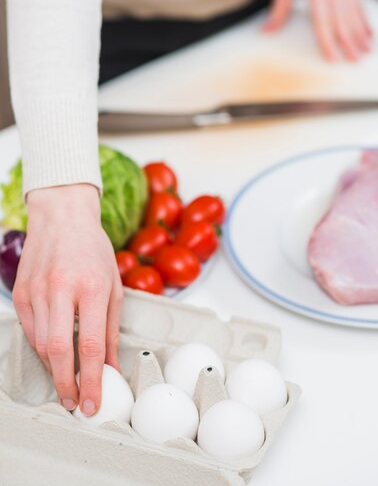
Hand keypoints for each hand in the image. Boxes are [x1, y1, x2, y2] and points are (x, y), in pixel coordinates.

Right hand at [13, 184, 123, 414]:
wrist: (62, 217)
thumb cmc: (93, 249)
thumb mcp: (114, 285)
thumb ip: (111, 329)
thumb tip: (111, 367)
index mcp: (92, 286)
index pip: (90, 345)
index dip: (92, 380)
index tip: (93, 402)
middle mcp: (62, 288)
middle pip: (59, 350)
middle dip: (67, 385)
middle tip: (75, 403)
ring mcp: (37, 290)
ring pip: (42, 344)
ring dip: (55, 369)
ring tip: (68, 380)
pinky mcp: (21, 292)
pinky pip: (30, 331)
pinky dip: (42, 347)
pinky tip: (54, 352)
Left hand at [264, 0, 372, 61]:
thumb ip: (278, 10)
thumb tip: (267, 30)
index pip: (323, 23)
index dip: (328, 43)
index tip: (333, 58)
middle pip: (343, 22)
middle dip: (350, 43)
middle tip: (356, 60)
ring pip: (354, 14)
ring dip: (360, 33)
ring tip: (366, 49)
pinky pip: (357, 3)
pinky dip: (363, 18)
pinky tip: (366, 29)